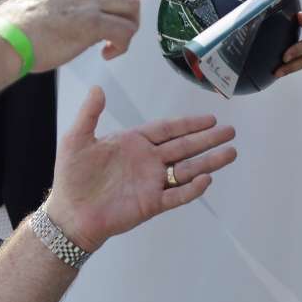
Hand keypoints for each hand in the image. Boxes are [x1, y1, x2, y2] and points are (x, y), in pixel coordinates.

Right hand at [0, 0, 145, 70]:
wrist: (7, 38)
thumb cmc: (16, 25)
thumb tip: (86, 13)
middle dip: (131, 7)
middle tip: (125, 26)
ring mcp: (87, 0)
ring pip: (131, 3)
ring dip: (130, 25)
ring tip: (115, 41)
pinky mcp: (91, 22)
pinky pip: (125, 29)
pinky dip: (123, 44)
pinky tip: (108, 52)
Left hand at [44, 87, 236, 251]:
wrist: (70, 213)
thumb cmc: (71, 177)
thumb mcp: (77, 139)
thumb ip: (89, 114)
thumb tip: (98, 88)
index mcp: (133, 143)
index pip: (167, 130)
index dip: (188, 124)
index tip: (210, 118)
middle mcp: (147, 161)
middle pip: (184, 147)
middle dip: (207, 139)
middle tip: (230, 131)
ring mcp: (151, 182)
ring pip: (186, 169)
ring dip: (208, 161)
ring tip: (231, 152)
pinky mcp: (151, 204)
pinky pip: (177, 195)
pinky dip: (192, 188)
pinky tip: (206, 179)